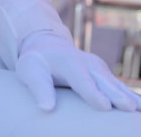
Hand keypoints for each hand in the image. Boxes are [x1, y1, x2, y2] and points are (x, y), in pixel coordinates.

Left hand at [15, 32, 140, 111]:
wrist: (49, 48)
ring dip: (130, 98)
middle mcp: (89, 65)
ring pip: (118, 86)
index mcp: (69, 63)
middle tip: (129, 108)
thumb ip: (38, 87)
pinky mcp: (107, 77)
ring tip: (139, 111)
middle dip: (117, 95)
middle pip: (104, 83)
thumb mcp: (29, 70)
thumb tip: (46, 108)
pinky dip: (133, 97)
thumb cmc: (37, 63)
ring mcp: (101, 70)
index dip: (93, 92)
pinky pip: (122, 89)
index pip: (81, 80)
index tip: (104, 106)